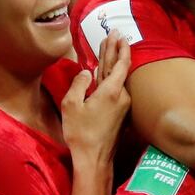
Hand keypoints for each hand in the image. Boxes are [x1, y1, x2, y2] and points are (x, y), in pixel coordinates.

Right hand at [62, 32, 130, 162]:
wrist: (95, 160)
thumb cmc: (81, 133)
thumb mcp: (71, 106)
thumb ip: (78, 84)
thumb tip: (86, 72)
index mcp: (111, 91)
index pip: (120, 63)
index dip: (119, 47)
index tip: (118, 34)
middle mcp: (121, 96)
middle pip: (119, 68)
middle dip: (115, 50)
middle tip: (114, 34)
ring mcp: (123, 106)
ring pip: (118, 78)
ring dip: (113, 63)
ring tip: (111, 47)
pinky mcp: (120, 114)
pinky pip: (116, 89)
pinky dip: (112, 77)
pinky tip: (107, 73)